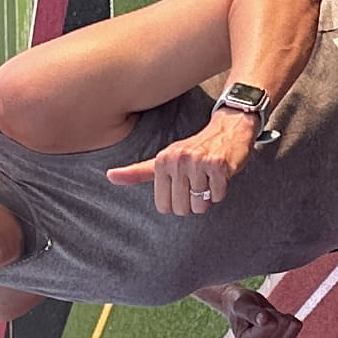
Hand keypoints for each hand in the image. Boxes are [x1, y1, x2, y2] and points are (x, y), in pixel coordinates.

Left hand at [110, 110, 256, 216]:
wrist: (228, 129)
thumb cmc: (195, 148)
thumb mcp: (164, 159)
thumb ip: (138, 171)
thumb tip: (109, 176)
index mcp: (162, 161)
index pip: (164, 207)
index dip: (177, 203)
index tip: (183, 186)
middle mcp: (178, 160)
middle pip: (182, 208)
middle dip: (193, 203)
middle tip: (198, 183)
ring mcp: (198, 162)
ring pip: (201, 204)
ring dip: (208, 197)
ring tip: (208, 178)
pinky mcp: (218, 165)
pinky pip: (217, 196)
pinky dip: (221, 191)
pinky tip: (220, 174)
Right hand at [220, 286, 301, 337]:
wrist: (243, 306)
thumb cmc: (239, 304)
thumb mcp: (242, 305)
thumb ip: (251, 313)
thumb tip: (264, 320)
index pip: (271, 325)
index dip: (264, 313)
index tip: (252, 314)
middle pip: (280, 326)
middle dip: (272, 314)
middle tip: (259, 314)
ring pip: (290, 326)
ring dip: (279, 316)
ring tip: (266, 316)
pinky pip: (296, 326)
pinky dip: (288, 318)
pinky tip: (276, 319)